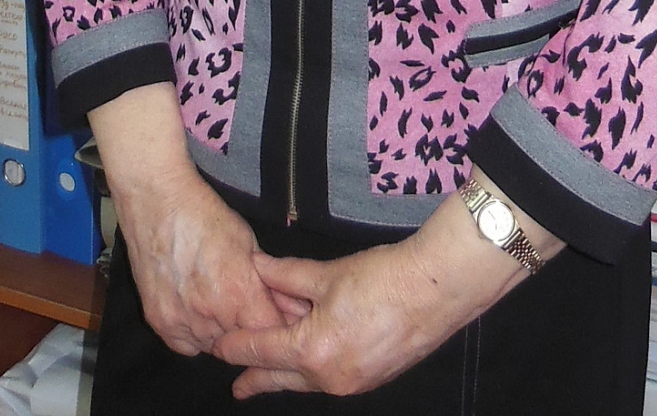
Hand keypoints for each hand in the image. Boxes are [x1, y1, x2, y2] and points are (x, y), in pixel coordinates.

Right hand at [113, 162, 296, 356]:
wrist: (159, 203)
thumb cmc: (207, 216)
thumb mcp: (249, 243)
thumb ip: (267, 281)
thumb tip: (288, 306)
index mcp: (239, 294)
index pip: (269, 333)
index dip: (275, 326)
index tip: (273, 317)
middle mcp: (211, 315)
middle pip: (241, 342)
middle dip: (248, 329)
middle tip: (244, 309)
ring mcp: (182, 321)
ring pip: (213, 347)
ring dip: (221, 334)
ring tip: (218, 306)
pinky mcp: (158, 322)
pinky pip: (185, 345)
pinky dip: (194, 336)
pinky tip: (196, 314)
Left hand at [213, 182, 556, 397]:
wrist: (436, 288)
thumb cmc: (383, 277)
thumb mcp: (327, 274)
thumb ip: (285, 276)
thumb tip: (257, 269)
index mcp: (312, 350)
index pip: (261, 350)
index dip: (237, 347)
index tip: (220, 346)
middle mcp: (329, 377)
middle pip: (281, 379)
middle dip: (256, 379)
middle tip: (238, 386)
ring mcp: (352, 383)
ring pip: (307, 381)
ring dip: (288, 373)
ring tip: (269, 374)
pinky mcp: (372, 379)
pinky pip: (331, 379)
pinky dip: (316, 370)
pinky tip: (313, 360)